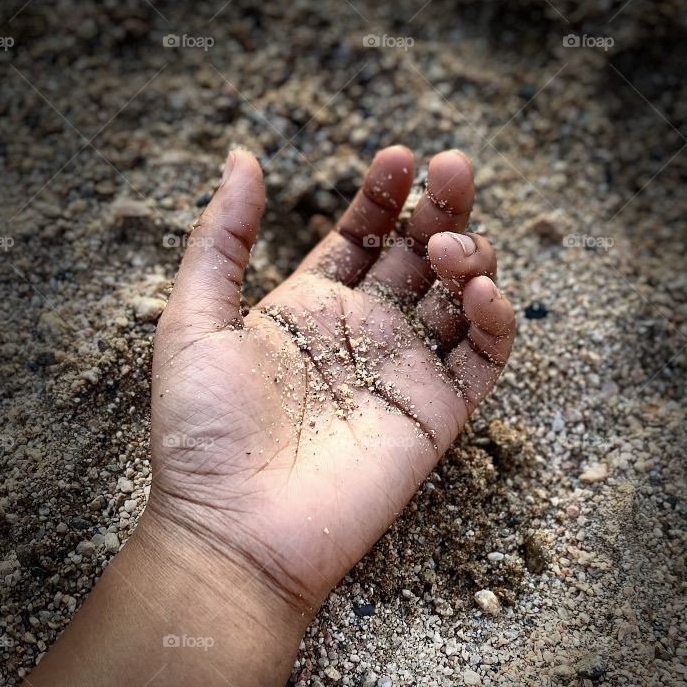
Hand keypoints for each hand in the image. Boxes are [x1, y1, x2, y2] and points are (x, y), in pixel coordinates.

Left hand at [143, 145, 514, 621]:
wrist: (233, 530)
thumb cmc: (202, 432)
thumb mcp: (193, 319)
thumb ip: (222, 238)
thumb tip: (242, 156)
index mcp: (310, 307)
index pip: (363, 235)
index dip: (385, 193)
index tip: (399, 157)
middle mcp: (363, 333)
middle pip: (420, 254)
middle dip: (442, 206)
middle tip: (454, 167)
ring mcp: (403, 372)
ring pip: (460, 296)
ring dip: (470, 256)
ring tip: (451, 246)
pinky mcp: (436, 414)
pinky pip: (482, 356)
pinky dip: (494, 319)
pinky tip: (477, 291)